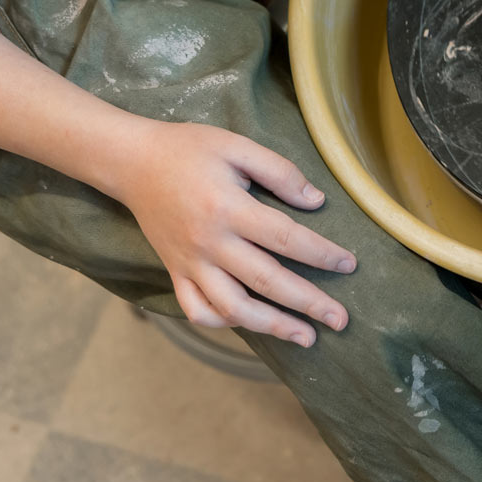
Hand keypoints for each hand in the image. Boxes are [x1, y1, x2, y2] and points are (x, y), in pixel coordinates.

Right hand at [111, 120, 356, 345]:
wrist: (133, 162)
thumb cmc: (189, 149)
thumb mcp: (236, 145)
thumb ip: (278, 171)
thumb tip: (316, 200)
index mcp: (228, 208)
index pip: (285, 238)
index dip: (321, 254)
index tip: (348, 265)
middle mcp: (209, 243)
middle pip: (266, 281)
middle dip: (308, 303)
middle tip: (341, 319)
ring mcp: (190, 263)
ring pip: (232, 308)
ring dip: (272, 326)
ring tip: (306, 337)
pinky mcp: (175, 272)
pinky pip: (197, 310)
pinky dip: (221, 323)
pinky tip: (249, 325)